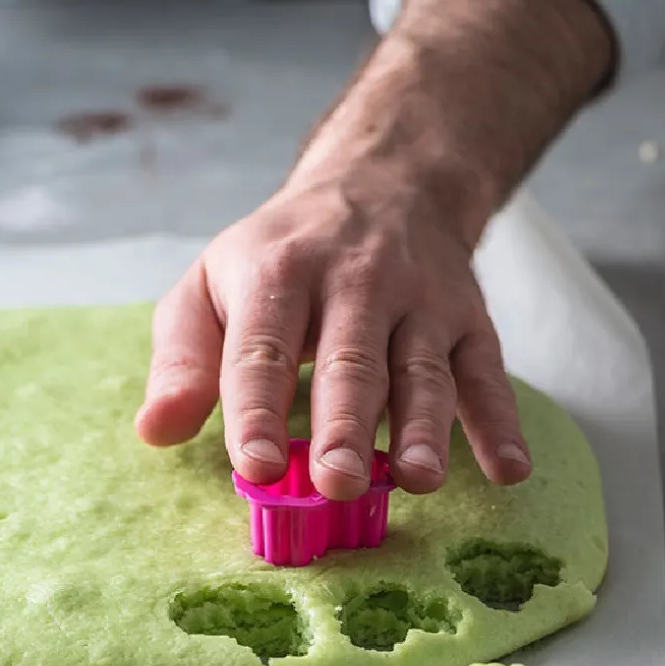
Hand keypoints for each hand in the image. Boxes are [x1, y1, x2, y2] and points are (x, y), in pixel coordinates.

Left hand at [136, 165, 527, 499]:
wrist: (383, 183)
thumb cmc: (279, 256)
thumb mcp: (211, 284)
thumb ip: (183, 356)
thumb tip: (156, 431)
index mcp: (276, 273)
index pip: (262, 349)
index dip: (257, 410)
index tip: (257, 467)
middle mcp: (353, 281)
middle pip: (349, 360)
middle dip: (344, 424)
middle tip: (337, 482)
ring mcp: (418, 300)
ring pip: (422, 368)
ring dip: (421, 426)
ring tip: (414, 479)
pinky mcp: (467, 318)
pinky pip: (488, 371)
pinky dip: (501, 420)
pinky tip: (508, 470)